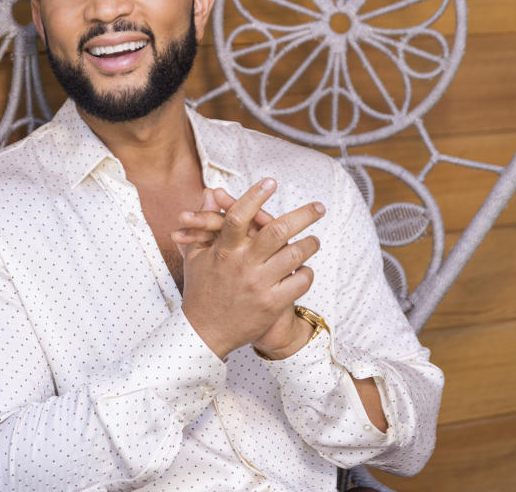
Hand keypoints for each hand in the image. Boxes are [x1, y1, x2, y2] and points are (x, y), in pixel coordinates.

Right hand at [172, 179, 324, 358]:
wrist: (204, 332)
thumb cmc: (200, 290)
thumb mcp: (196, 254)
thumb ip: (206, 222)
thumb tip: (212, 193)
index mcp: (224, 251)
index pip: (239, 216)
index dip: (255, 196)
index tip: (270, 182)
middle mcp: (243, 265)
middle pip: (278, 231)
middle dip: (303, 215)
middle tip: (319, 207)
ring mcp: (259, 285)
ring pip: (295, 254)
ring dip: (310, 243)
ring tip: (314, 240)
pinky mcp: (272, 304)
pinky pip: (300, 281)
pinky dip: (307, 272)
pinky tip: (304, 268)